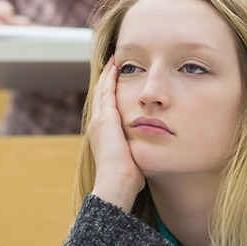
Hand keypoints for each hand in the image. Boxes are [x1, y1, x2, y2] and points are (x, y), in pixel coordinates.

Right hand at [88, 58, 144, 210]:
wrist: (116, 184)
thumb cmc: (127, 180)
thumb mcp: (132, 161)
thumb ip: (137, 152)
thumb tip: (149, 154)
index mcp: (102, 136)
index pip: (105, 110)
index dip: (109, 96)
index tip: (117, 84)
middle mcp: (97, 126)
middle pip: (100, 97)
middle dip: (107, 81)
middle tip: (113, 65)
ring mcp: (99, 121)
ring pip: (101, 91)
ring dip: (108, 75)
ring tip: (114, 61)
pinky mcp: (106, 118)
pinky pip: (106, 91)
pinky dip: (110, 77)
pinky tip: (117, 66)